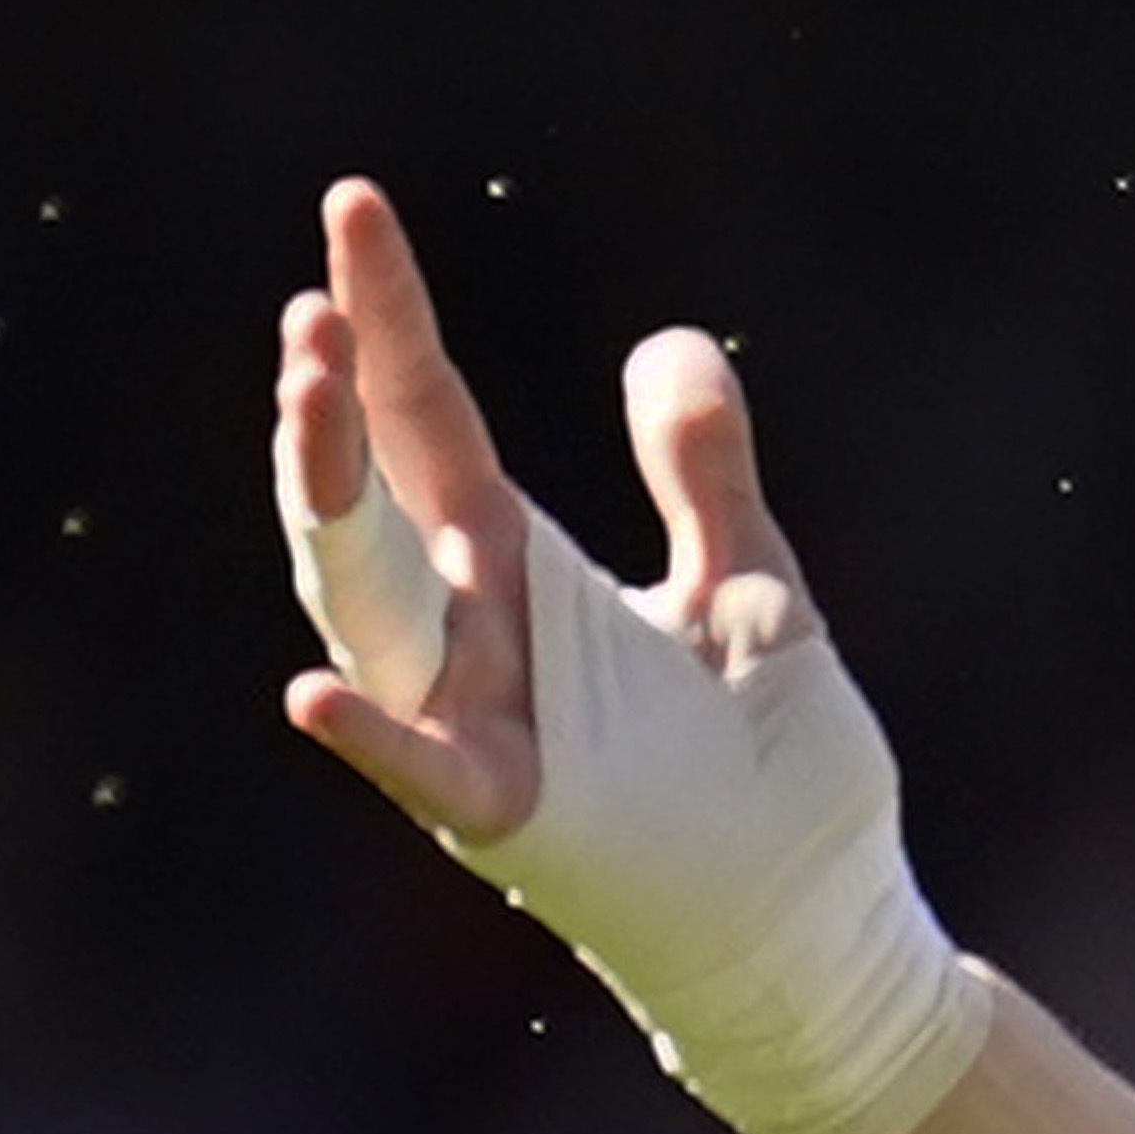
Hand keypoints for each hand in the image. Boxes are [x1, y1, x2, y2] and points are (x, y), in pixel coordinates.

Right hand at [266, 175, 997, 1133]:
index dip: (388, 313)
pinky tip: (311, 692)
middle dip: (336, 399)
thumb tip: (670, 338)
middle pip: (371, 494)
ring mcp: (484, 721)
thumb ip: (702, 471)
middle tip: (316, 302)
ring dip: (331, 505)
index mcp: (522, 569)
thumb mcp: (750, 588)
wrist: (825, 928)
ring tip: (309, 395)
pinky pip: (426, 770)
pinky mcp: (518, 813)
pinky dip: (373, 734)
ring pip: (367, 605)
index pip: (429, 417)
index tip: (354, 206)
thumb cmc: (780, 779)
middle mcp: (479, 634)